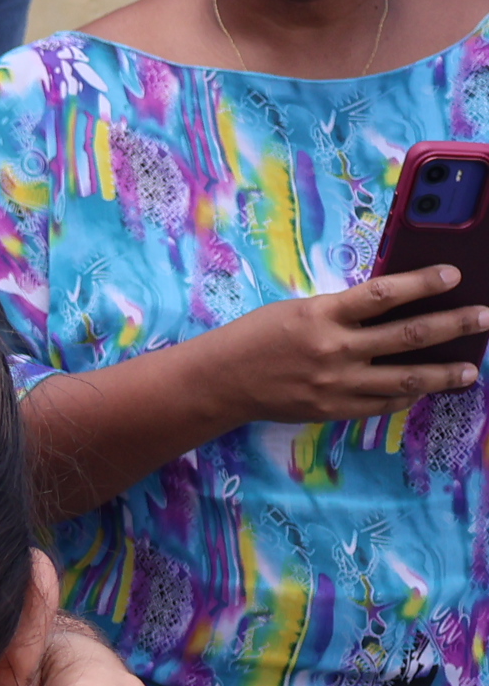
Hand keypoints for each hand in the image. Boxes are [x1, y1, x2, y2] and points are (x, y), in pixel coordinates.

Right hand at [201, 267, 488, 424]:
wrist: (222, 379)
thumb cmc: (257, 336)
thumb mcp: (297, 309)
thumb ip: (342, 311)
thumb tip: (393, 308)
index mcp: (322, 314)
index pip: (384, 293)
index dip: (423, 283)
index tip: (454, 276)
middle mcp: (335, 349)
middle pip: (409, 336)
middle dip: (453, 325)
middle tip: (483, 318)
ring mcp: (338, 384)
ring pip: (407, 377)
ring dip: (445, 372)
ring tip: (471, 368)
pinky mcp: (336, 409)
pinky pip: (384, 402)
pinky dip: (408, 394)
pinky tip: (425, 387)